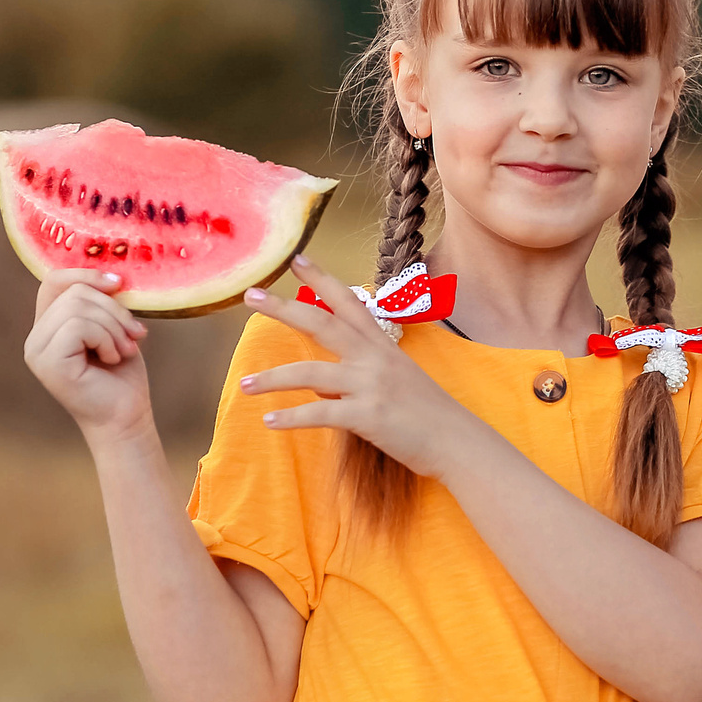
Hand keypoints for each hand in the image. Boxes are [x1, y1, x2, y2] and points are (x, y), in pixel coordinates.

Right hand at [24, 268, 152, 441]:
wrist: (126, 418)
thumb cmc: (121, 376)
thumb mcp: (112, 328)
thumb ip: (101, 303)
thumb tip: (111, 274)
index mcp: (47, 326)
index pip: (54, 279)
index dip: (87, 274)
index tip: (119, 284)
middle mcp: (36, 338)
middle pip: (74, 292)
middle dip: (113, 309)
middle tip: (134, 335)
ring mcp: (38, 351)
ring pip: (78, 307)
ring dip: (114, 326)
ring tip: (125, 349)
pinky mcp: (48, 362)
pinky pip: (79, 326)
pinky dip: (106, 338)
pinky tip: (112, 358)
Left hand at [239, 254, 481, 478]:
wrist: (458, 441)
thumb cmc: (428, 413)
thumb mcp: (397, 379)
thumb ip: (361, 373)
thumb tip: (323, 385)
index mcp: (380, 345)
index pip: (348, 302)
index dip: (321, 279)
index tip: (296, 260)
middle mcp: (373, 358)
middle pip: (321, 322)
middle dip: (282, 308)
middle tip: (250, 296)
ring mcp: (370, 386)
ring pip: (310, 373)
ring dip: (272, 378)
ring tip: (243, 384)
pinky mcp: (368, 417)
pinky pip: (320, 414)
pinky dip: (292, 418)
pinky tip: (269, 422)